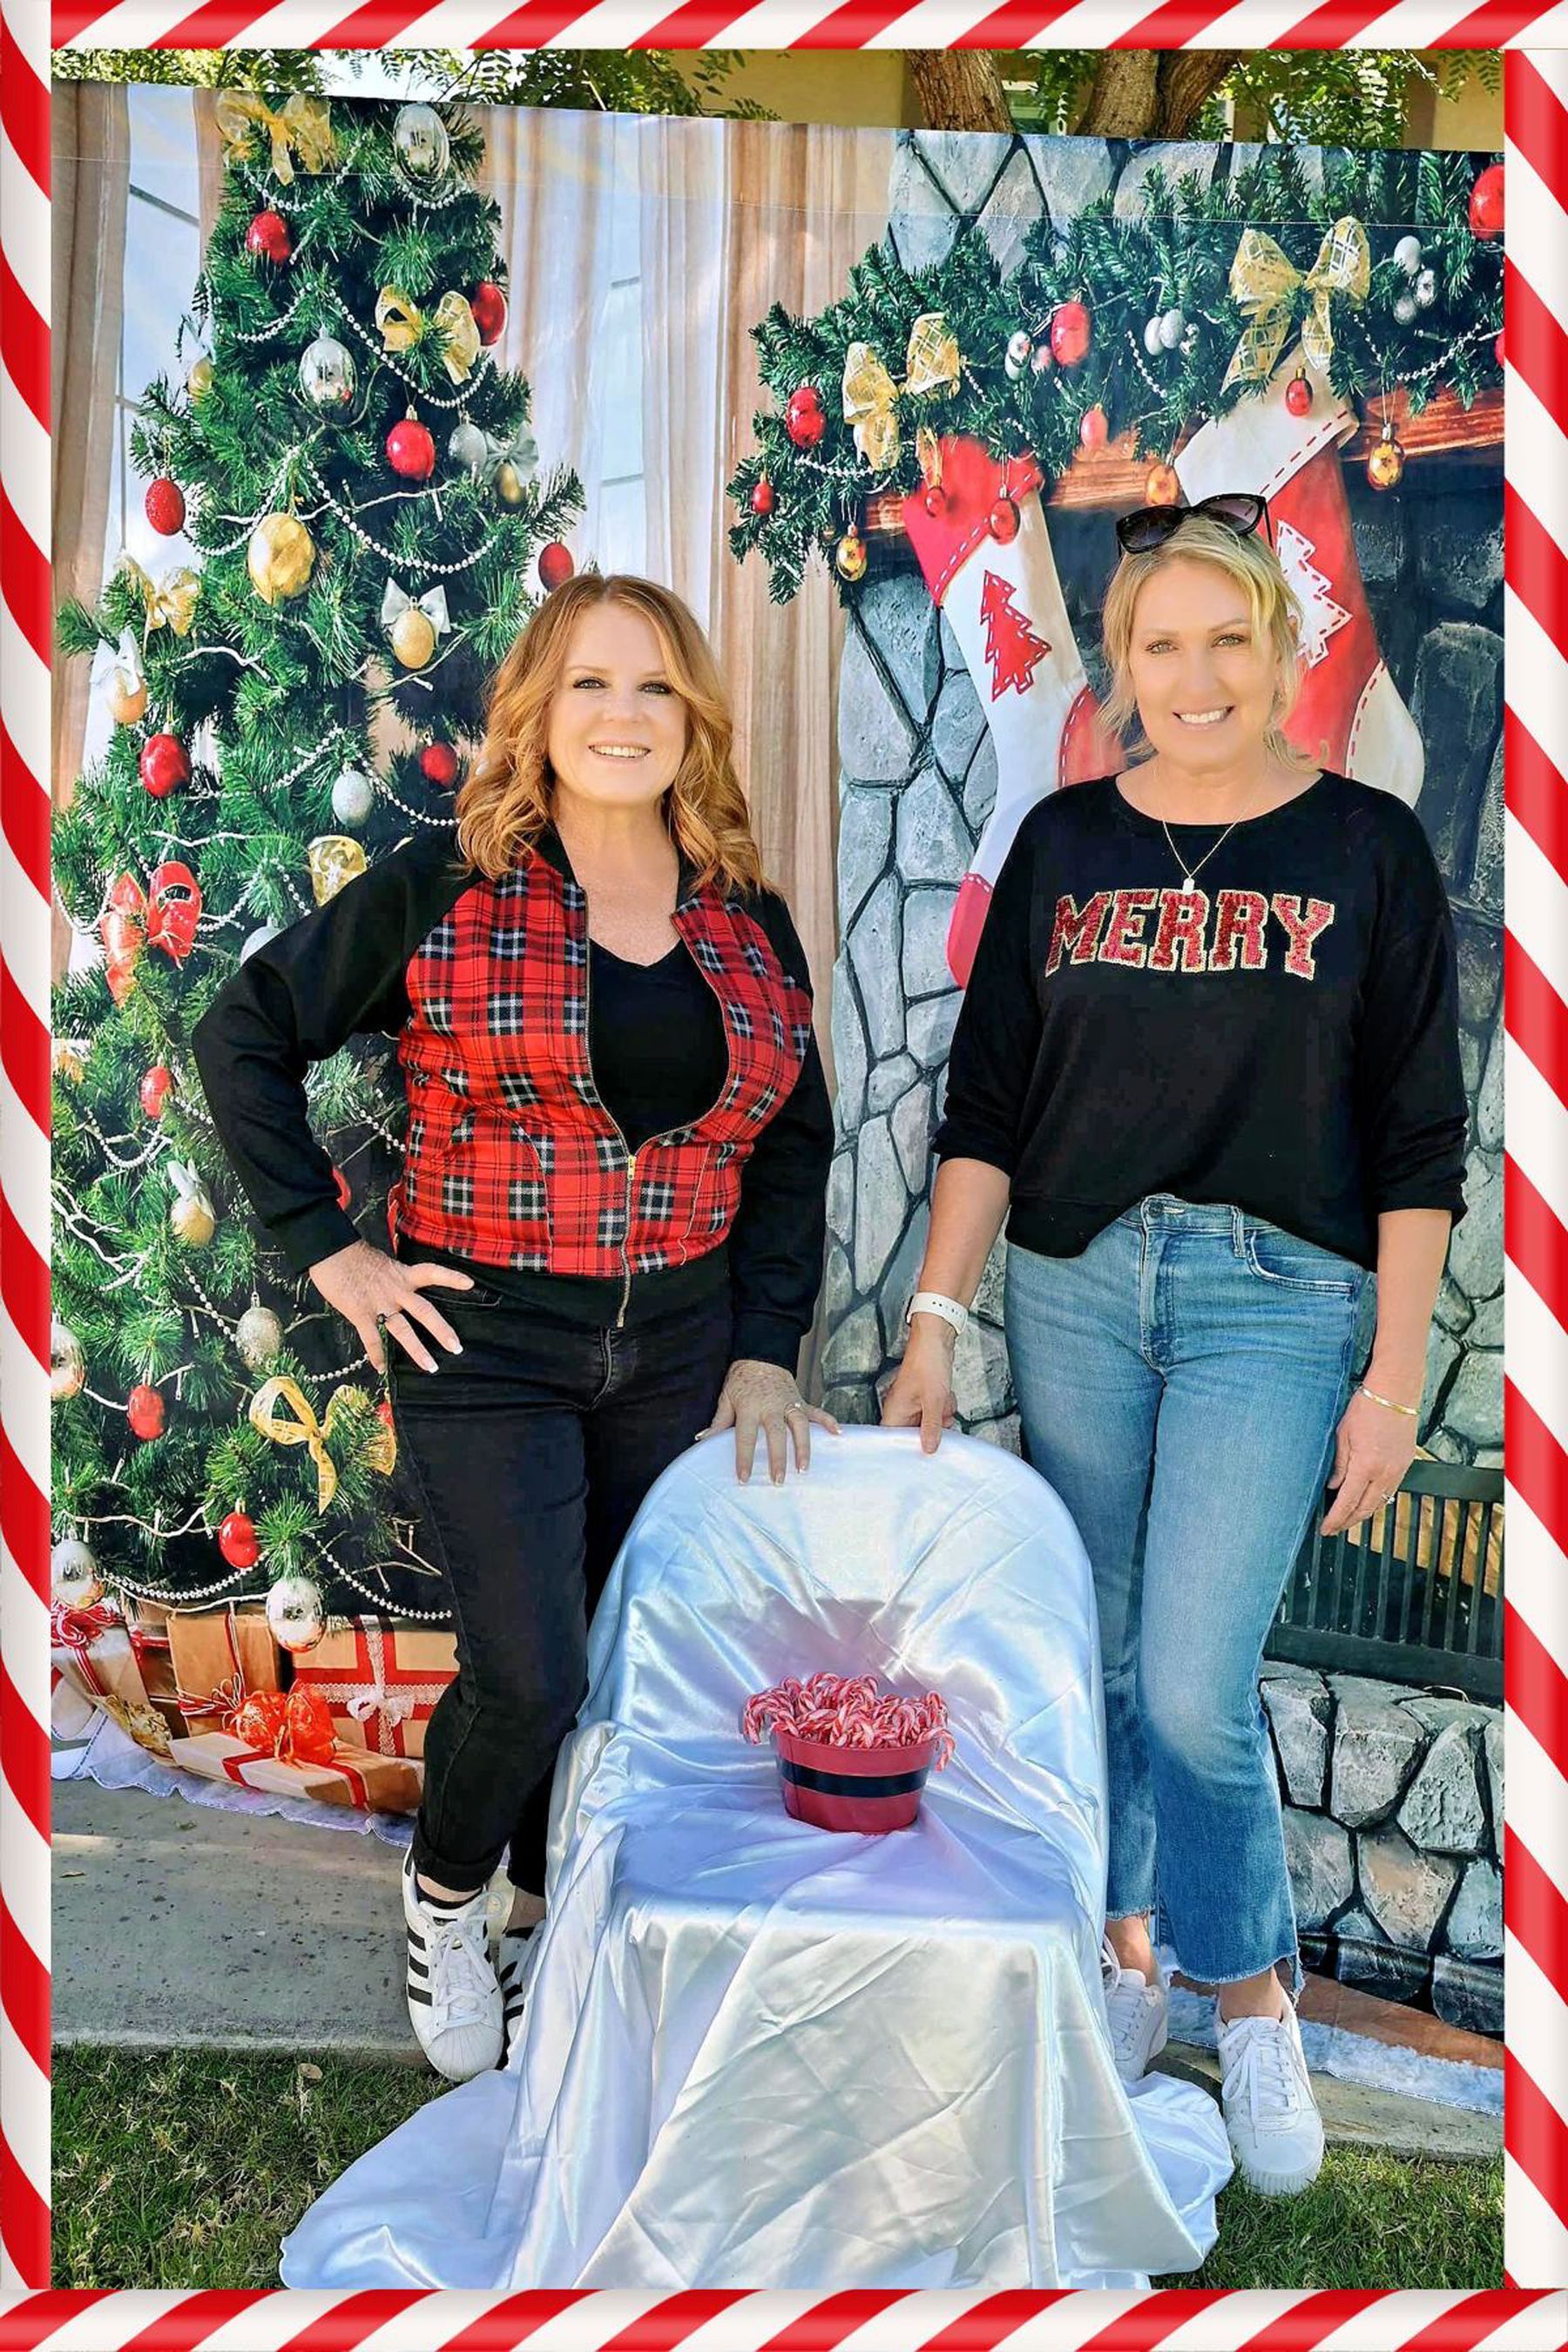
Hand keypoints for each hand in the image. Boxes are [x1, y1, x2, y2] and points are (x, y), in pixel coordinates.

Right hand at [308, 1239, 473, 1376]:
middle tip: (457, 1347)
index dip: (451, 1278)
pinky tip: (380, 1369)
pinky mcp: (360, 1313)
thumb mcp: (381, 1263)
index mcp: (402, 1274)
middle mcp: (396, 1290)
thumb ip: (392, 1279)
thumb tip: (396, 1290)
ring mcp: (379, 1303)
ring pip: (402, 1330)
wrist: (329, 1250)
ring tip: (430, 1367)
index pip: (432, 1273)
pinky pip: (371, 1338)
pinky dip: (376, 1355)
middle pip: (425, 1311)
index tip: (470, 1284)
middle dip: (442, 1330)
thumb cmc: (352, 1255)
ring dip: (417, 1350)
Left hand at [701, 1358, 838, 1483]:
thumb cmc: (741, 1379)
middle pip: (776, 1435)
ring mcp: (789, 1403)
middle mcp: (771, 1406)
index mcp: (750, 1407)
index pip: (745, 1437)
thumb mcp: (726, 1397)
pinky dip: (828, 1421)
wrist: (761, 1353)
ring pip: (799, 1426)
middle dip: (778, 1459)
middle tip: (778, 1481)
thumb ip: (718, 1420)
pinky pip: (816, 1412)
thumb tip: (703, 1440)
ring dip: (803, 1448)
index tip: (744, 1479)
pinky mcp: (801, 1400)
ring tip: (804, 1469)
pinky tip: (837, 1433)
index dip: (744, 1459)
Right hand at [880, 1320, 956, 1454]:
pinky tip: (947, 1397)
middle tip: (941, 1422)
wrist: (936, 1340)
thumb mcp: (933, 1401)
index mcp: (894, 1412)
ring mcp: (912, 1403)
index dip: (907, 1450)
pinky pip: (935, 1412)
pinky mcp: (924, 1398)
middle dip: (932, 1429)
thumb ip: (932, 1427)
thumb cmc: (928, 1364)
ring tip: (944, 1403)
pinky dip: (944, 1407)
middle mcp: (900, 1409)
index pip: (893, 1442)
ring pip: (928, 1423)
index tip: (922, 1455)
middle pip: (914, 1435)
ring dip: (941, 1416)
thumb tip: (930, 1449)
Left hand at [1321, 1384, 1418, 1535]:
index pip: (1347, 1502)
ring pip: (1380, 1502)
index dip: (1336, 1519)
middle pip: (1365, 1508)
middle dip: (1348, 1522)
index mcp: (1366, 1466)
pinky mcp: (1405, 1464)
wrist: (1395, 1393)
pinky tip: (1367, 1501)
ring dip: (1363, 1513)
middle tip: (1334, 1528)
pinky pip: (1390, 1490)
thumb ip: (1339, 1465)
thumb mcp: (1343, 1436)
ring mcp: (1398, 1470)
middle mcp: (1385, 1473)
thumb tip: (1333, 1486)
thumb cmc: (1367, 1408)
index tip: (1326, 1528)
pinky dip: (1377, 1500)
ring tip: (1348, 1519)